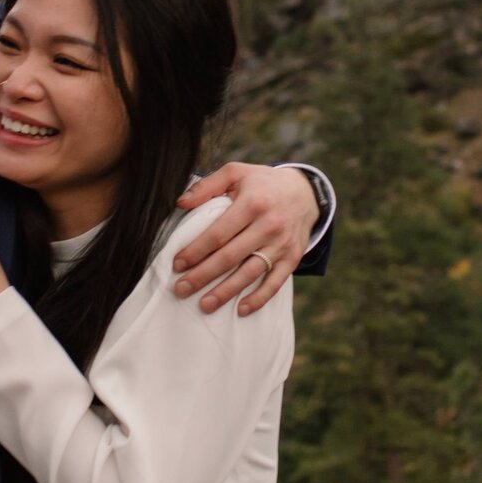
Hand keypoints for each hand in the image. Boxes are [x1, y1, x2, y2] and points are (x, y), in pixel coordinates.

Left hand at [172, 164, 316, 315]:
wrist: (304, 192)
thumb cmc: (262, 183)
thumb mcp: (236, 173)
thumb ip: (207, 185)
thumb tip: (180, 203)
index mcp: (252, 203)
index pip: (218, 233)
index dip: (196, 251)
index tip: (177, 264)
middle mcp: (269, 225)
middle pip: (230, 257)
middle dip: (203, 276)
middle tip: (181, 289)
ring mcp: (281, 244)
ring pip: (250, 273)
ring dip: (226, 292)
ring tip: (204, 305)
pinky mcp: (292, 258)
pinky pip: (275, 282)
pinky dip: (259, 298)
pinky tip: (241, 309)